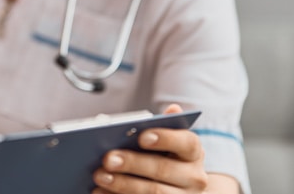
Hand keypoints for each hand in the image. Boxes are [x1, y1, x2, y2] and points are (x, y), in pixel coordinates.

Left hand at [91, 104, 207, 193]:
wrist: (176, 190)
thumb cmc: (165, 157)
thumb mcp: (167, 141)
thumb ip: (164, 126)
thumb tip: (173, 109)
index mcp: (193, 153)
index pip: (187, 142)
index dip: (165, 138)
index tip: (141, 137)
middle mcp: (194, 177)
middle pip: (163, 169)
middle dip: (133, 163)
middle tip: (107, 158)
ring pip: (153, 192)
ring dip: (122, 184)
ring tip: (100, 176)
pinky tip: (100, 191)